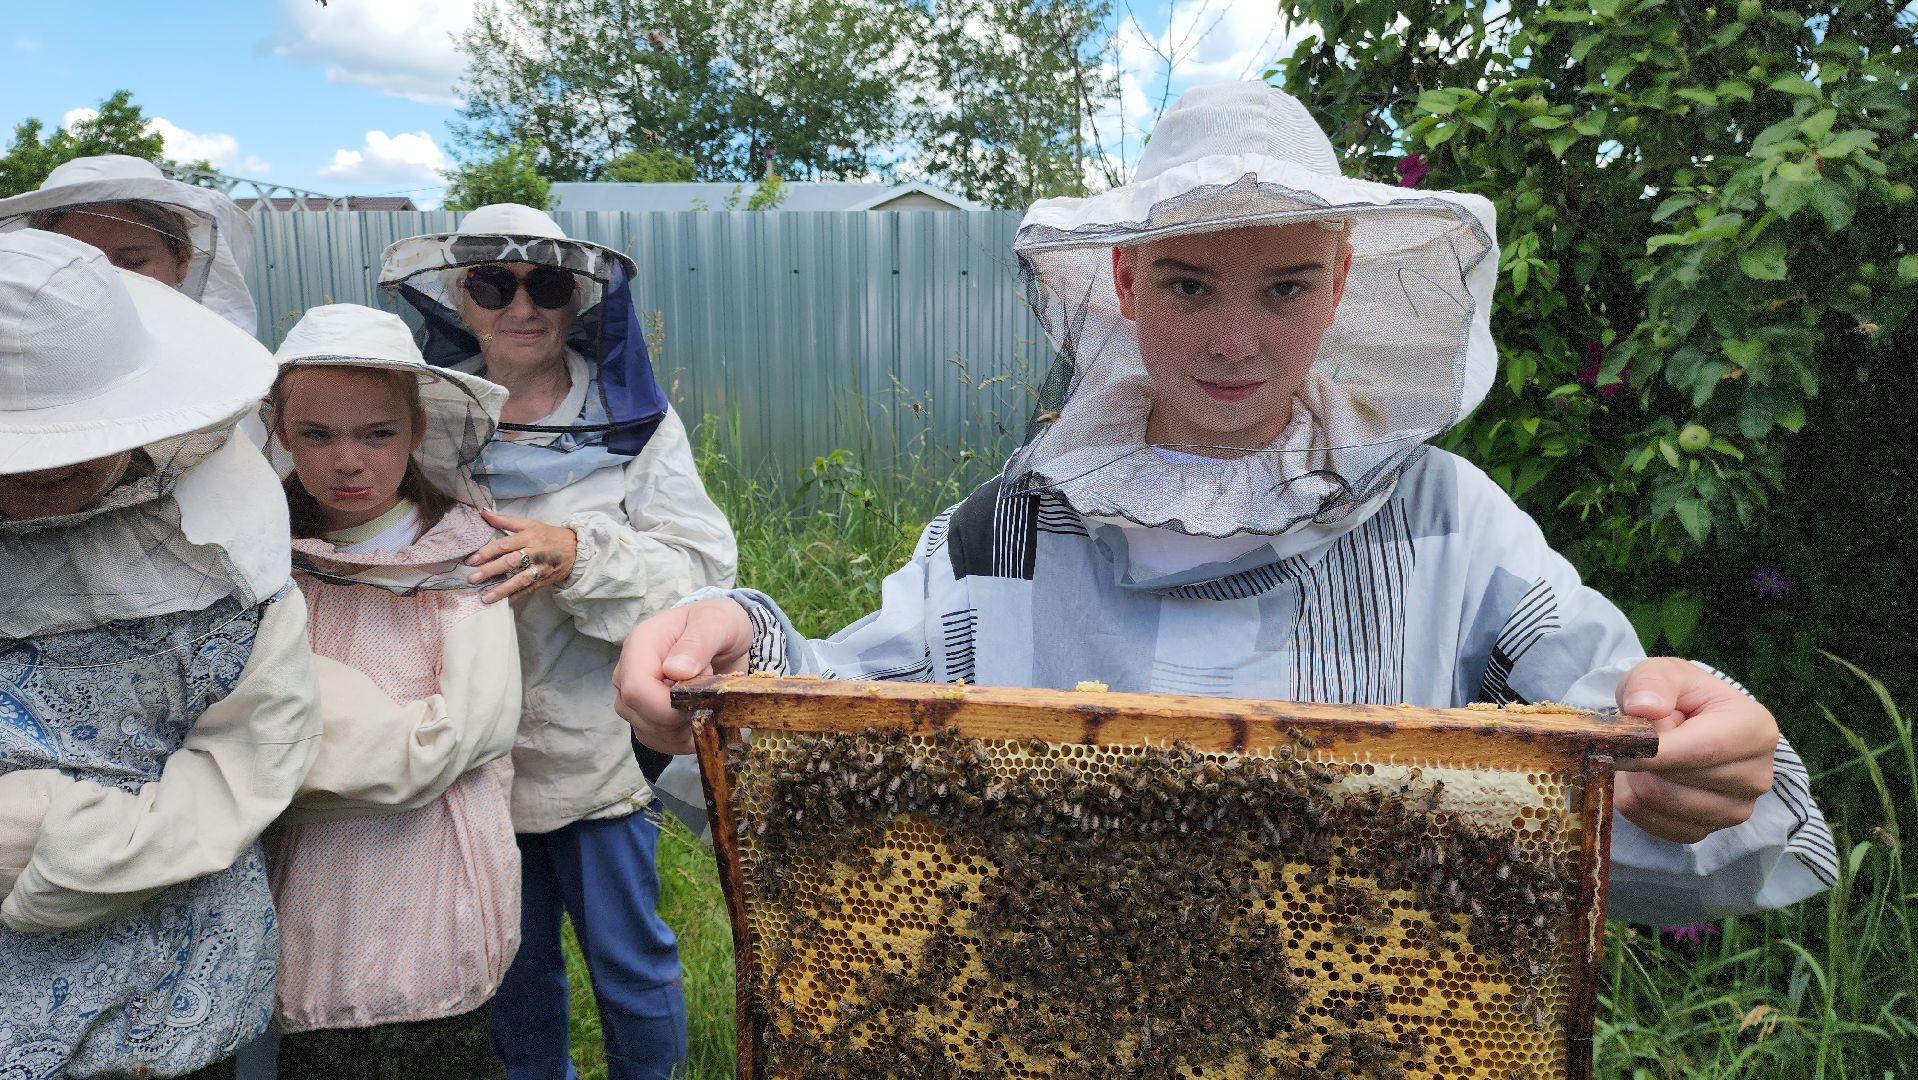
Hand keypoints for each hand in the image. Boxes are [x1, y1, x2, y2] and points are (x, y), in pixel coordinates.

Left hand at [466, 509, 577, 603]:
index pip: (505, 544)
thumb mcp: (529, 523)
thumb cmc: (548, 535)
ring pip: (520, 579)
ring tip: (485, 597)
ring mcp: (540, 568)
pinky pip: (528, 590)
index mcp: (529, 536)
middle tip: (473, 578)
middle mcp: (535, 552)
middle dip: (491, 571)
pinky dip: (516, 597)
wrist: (576, 549)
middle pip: (511, 562)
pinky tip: (502, 603)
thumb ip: (505, 520)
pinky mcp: (544, 580)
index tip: (471, 560)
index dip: (488, 552)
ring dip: (502, 589)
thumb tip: (483, 512)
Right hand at [613, 598, 755, 753]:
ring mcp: (633, 695)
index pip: (636, 689)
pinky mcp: (644, 714)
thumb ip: (698, 643)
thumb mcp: (717, 623)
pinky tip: (700, 720)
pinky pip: (656, 739)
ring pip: (647, 731)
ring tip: (707, 705)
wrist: (723, 636)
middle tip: (710, 696)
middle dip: (680, 717)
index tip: (700, 700)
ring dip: (683, 730)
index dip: (666, 706)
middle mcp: (628, 671)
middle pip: (639, 713)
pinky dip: (682, 740)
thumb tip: (675, 670)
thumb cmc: (718, 624)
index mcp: (640, 644)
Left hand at [1613, 657, 1778, 844]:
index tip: (1616, 748)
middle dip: (1640, 759)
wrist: (1685, 725)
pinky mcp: (1709, 831)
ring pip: (1658, 804)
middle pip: (1674, 780)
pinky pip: (1653, 825)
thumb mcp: (1662, 673)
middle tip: (1636, 739)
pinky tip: (1646, 778)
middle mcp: (1755, 776)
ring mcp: (1735, 810)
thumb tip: (1643, 708)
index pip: (1702, 750)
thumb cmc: (1676, 696)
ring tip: (1644, 756)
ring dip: (1634, 779)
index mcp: (1755, 730)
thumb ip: (1650, 682)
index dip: (1653, 752)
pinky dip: (1636, 802)